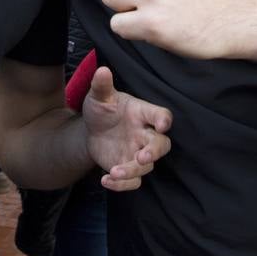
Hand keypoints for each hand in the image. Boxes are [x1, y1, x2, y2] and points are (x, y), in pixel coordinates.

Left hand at [82, 67, 172, 190]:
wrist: (92, 130)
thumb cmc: (103, 109)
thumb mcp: (99, 96)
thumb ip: (102, 86)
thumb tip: (102, 70)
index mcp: (142, 113)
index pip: (161, 115)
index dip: (164, 120)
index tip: (162, 124)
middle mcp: (145, 134)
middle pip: (161, 145)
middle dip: (154, 152)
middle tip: (142, 157)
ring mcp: (138, 153)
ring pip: (146, 167)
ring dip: (132, 171)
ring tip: (114, 172)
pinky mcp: (129, 168)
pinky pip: (133, 181)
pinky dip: (122, 185)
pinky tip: (106, 180)